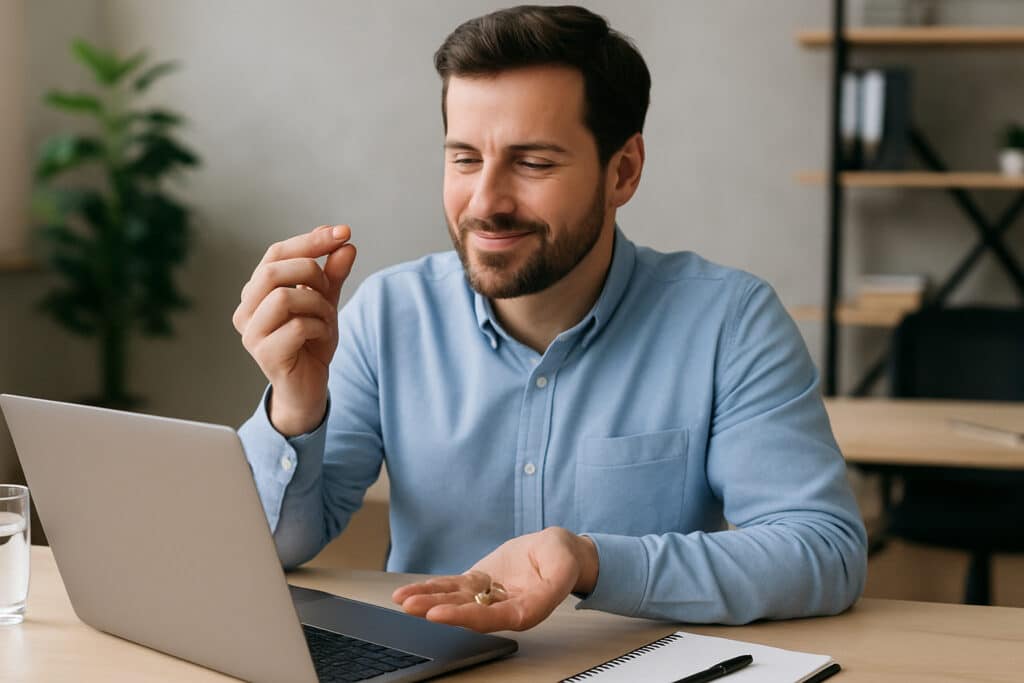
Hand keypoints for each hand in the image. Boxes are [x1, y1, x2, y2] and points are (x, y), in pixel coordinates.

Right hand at [232, 224, 356, 435]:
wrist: (309, 389)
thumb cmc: (311, 344)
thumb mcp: (326, 303)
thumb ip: (333, 275)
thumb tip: (346, 244)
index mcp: (256, 292)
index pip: (276, 253)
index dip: (311, 240)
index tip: (344, 233)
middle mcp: (246, 310)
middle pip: (274, 271)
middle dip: (312, 272)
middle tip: (329, 290)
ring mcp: (251, 334)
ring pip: (284, 297)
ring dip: (317, 304)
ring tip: (326, 319)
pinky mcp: (265, 355)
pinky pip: (297, 327)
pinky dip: (319, 327)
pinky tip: (322, 337)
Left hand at [391, 527, 598, 632]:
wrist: (557, 551)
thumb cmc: (563, 559)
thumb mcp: (564, 568)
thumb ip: (554, 585)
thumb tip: (543, 593)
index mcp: (524, 611)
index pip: (490, 618)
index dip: (463, 617)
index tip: (437, 615)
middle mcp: (502, 609)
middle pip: (465, 612)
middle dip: (435, 610)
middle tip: (410, 607)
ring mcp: (488, 597)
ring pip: (454, 601)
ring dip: (428, 600)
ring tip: (403, 600)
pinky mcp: (479, 584)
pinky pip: (453, 588)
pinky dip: (433, 588)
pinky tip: (413, 591)